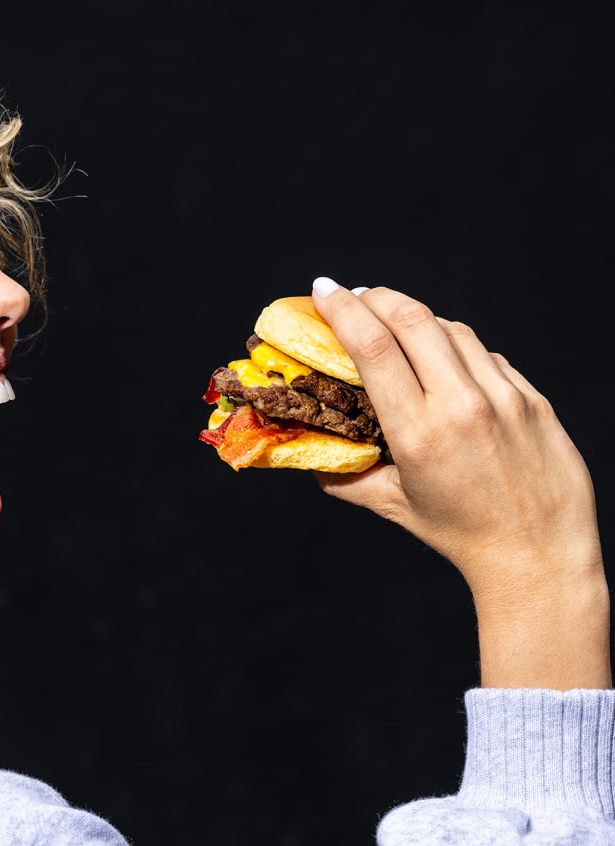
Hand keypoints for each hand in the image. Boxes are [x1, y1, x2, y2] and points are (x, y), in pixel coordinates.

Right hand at [310, 277, 608, 689]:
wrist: (538, 554)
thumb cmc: (460, 535)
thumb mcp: (393, 506)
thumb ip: (344, 478)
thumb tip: (307, 455)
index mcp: (419, 434)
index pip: (375, 349)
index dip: (344, 311)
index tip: (323, 290)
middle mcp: (463, 407)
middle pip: (414, 321)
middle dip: (377, 297)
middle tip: (354, 295)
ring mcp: (504, 397)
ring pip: (453, 329)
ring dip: (415, 317)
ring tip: (393, 320)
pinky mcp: (532, 398)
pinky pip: (486, 355)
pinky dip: (456, 347)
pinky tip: (441, 358)